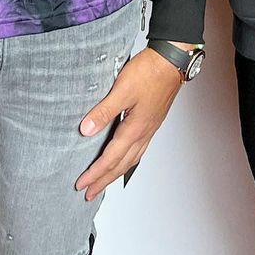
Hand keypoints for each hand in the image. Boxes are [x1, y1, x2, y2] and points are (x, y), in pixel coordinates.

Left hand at [75, 47, 182, 200]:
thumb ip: (104, 111)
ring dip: (116, 173)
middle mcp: (144, 133)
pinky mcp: (152, 121)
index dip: (95, 173)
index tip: (82, 184)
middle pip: (121, 165)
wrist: (172, 61)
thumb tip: (86, 130)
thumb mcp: (122, 89)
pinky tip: (124, 157)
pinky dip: (128, 159)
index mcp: (135, 128)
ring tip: (105, 181)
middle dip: (104, 180)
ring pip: (131, 159)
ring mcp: (150, 128)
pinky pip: (138, 149)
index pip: (111, 158)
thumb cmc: (150, 71)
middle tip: (89, 193)